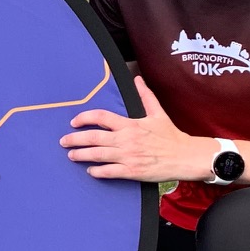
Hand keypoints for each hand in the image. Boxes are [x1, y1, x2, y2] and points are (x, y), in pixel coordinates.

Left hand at [60, 76, 212, 181]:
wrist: (186, 157)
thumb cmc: (172, 136)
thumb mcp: (158, 113)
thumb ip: (145, 96)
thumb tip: (138, 79)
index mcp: (130, 125)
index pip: (101, 117)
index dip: (84, 118)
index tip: (74, 122)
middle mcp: (126, 139)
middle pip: (94, 137)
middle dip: (75, 139)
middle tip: (63, 141)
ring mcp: (128, 156)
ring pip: (98, 155)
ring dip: (81, 155)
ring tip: (71, 155)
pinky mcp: (132, 171)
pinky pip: (109, 171)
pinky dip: (97, 171)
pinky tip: (90, 171)